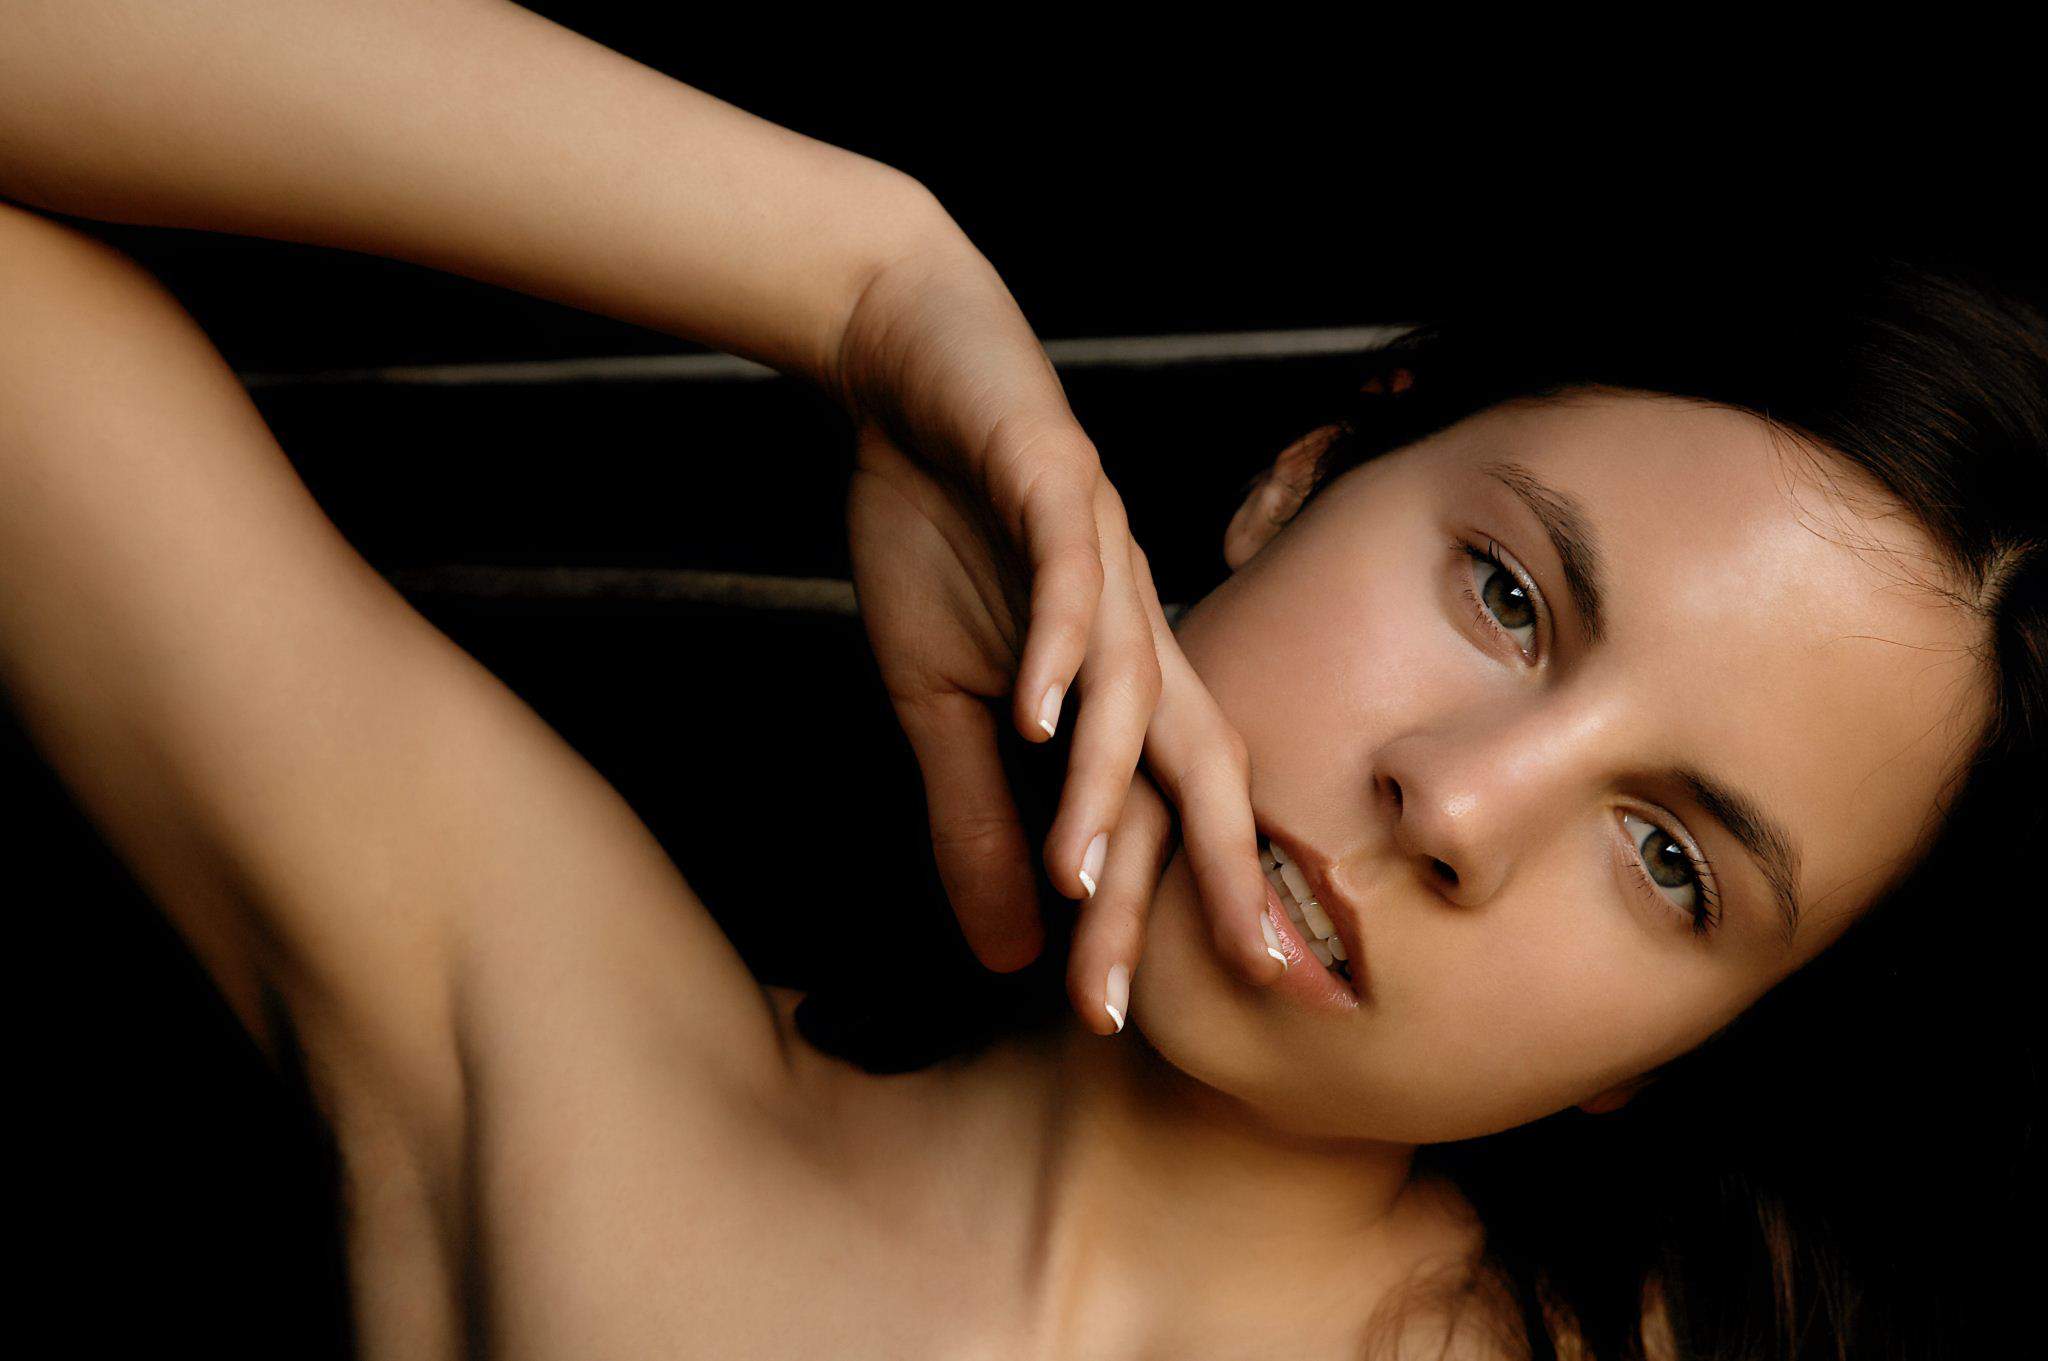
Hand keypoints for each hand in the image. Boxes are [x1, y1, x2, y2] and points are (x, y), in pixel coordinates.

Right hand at [836, 226, 1281, 1027]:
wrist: (915, 374)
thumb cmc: (943, 532)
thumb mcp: (942, 702)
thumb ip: (978, 821)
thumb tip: (1009, 955)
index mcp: (1123, 683)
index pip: (1166, 817)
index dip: (1195, 913)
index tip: (1214, 1021)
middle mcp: (1140, 629)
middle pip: (1198, 766)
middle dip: (1228, 875)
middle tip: (1265, 979)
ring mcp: (1108, 556)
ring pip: (1131, 686)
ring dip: (1106, 784)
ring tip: (1083, 878)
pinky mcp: (1056, 482)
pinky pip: (1069, 574)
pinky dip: (1059, 642)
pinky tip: (1040, 711)